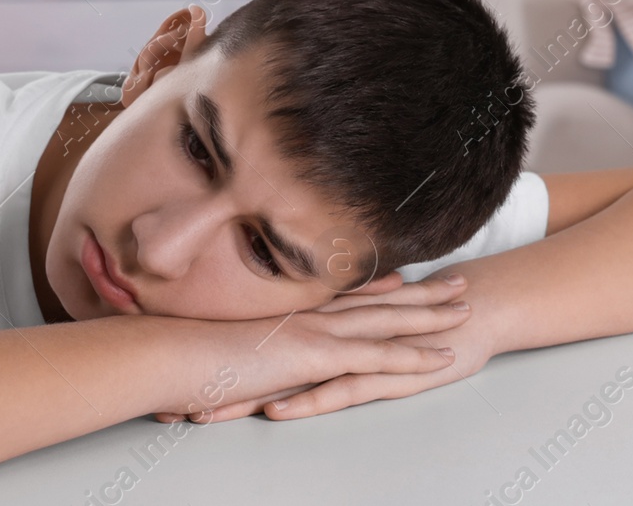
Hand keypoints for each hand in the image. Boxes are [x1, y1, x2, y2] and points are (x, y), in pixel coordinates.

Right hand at [152, 272, 473, 423]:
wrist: (166, 354)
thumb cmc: (177, 354)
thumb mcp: (213, 346)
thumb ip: (234, 349)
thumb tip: (234, 355)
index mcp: (286, 312)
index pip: (342, 296)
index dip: (377, 285)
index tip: (404, 276)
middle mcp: (309, 315)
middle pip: (377, 299)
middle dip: (420, 291)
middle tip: (457, 281)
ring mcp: (317, 332)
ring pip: (389, 321)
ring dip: (431, 316)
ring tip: (466, 308)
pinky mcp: (320, 356)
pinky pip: (379, 357)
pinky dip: (413, 356)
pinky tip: (441, 356)